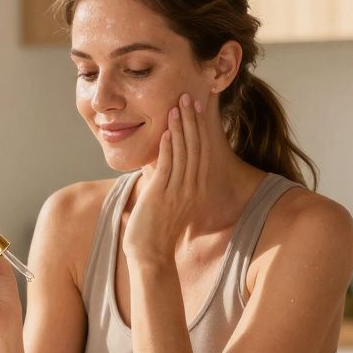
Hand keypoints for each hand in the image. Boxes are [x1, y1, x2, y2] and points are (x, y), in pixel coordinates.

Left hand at [124, 93, 210, 265]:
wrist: (151, 255)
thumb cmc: (155, 233)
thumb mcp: (168, 205)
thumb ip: (168, 188)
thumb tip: (160, 174)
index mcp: (196, 190)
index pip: (201, 152)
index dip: (199, 128)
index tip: (196, 108)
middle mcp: (192, 189)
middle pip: (196, 147)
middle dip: (192, 120)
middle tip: (189, 96)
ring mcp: (178, 192)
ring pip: (183, 153)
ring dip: (180, 127)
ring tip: (178, 105)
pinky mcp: (163, 195)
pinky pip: (168, 167)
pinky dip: (169, 148)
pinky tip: (167, 132)